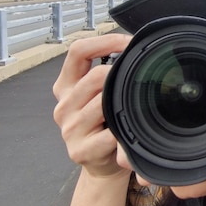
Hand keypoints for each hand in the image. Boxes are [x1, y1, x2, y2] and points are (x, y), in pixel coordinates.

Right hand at [53, 34, 131, 178]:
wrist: (103, 165)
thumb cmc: (106, 124)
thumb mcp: (101, 95)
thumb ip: (109, 74)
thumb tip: (136, 48)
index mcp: (66, 86)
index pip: (78, 51)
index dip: (106, 41)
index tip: (129, 42)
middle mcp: (64, 105)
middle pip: (94, 77)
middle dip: (121, 75)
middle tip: (141, 79)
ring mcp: (69, 129)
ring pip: (102, 104)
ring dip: (122, 105)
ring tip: (133, 109)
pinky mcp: (80, 150)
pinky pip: (110, 134)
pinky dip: (124, 132)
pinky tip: (129, 132)